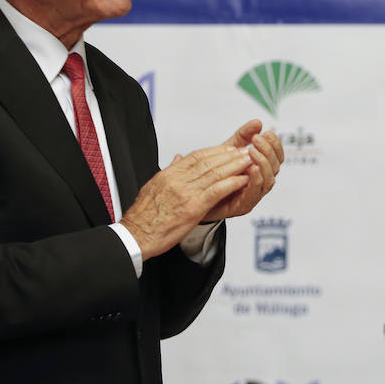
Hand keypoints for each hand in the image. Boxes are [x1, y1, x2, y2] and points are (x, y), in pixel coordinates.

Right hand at [121, 145, 252, 259]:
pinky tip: (242, 180)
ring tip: (248, 161)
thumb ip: (169, 171)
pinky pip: (215, 191)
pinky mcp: (192, 208)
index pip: (196, 156)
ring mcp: (185, 193)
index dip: (215, 151)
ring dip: (234, 166)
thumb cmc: (144, 216)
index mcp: (169, 174)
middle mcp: (177, 180)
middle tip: (245, 150)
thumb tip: (177, 158)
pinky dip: (231, 184)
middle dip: (229, 155)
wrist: (135, 235)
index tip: (228, 148)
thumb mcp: (153, 186)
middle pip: (208, 161)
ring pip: (214, 173)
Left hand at [204, 120, 283, 221]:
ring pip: (269, 179)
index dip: (275, 143)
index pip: (277, 155)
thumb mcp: (229, 149)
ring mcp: (254, 194)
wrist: (197, 196)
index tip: (266, 132)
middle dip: (269, 150)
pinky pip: (256, 192)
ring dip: (263, 163)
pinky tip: (251, 168)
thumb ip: (243, 136)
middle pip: (276, 166)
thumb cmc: (215, 173)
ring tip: (252, 151)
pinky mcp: (245, 205)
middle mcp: (260, 181)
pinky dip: (256, 179)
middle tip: (257, 139)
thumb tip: (258, 122)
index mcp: (260, 167)